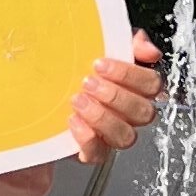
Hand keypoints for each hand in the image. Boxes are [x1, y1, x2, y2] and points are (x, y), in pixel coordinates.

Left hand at [71, 36, 163, 161]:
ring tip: (78, 100)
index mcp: (137, 88)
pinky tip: (73, 120)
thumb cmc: (80, 69)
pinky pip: (98, 153)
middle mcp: (130, 114)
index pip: (152, 84)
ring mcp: (113, 135)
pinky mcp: (93, 151)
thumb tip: (149, 50)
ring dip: (102, 117)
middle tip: (88, 82)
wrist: (43, 93)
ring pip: (125, 135)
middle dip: (115, 96)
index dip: (130, 75)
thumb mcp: (102, 45)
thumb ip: (128, 41)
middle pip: (143, 112)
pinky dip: (87, 138)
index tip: (100, 64)